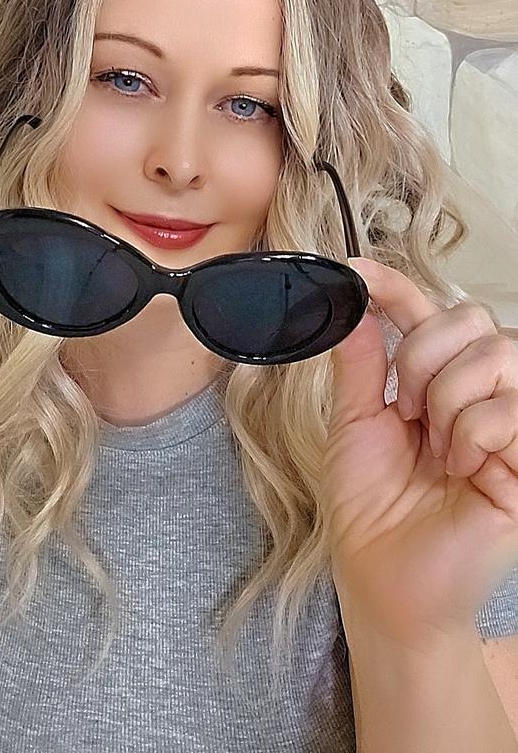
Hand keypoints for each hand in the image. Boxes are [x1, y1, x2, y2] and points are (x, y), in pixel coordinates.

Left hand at [322, 256, 517, 647]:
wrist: (383, 583)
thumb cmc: (371, 512)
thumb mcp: (354, 427)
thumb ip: (359, 365)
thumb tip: (353, 305)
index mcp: (435, 384)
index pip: (428, 315)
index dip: (396, 286)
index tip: (355, 272)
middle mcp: (479, 395)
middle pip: (472, 319)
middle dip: (423, 355)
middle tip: (406, 411)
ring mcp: (510, 425)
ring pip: (495, 354)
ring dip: (447, 397)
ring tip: (435, 446)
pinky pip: (510, 408)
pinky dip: (473, 432)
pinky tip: (462, 467)